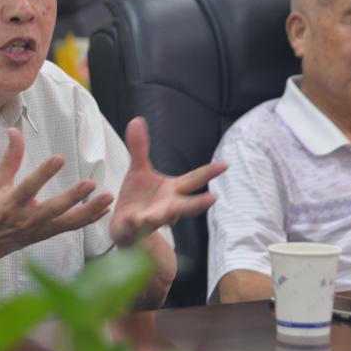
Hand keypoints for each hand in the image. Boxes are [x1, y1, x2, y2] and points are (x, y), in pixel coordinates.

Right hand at [0, 128, 114, 257]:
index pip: (29, 187)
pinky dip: (90, 219)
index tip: (59, 158)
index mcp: (11, 203)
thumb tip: (14, 131)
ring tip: (108, 197)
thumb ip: (9, 156)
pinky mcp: (49, 234)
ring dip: (90, 210)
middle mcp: (27, 218)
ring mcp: (40, 228)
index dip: (43, 173)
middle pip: (53, 208)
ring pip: (68, 221)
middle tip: (90, 183)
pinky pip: (72, 227)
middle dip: (72, 197)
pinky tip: (105, 208)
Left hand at [110, 117, 227, 246]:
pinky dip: (133, 223)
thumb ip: (139, 148)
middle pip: (185, 205)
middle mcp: (166, 207)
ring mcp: (150, 220)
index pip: (192, 180)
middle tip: (212, 198)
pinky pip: (133, 227)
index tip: (225, 164)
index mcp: (171, 192)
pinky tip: (131, 219)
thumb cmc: (138, 200)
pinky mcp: (132, 230)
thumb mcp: (138, 171)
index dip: (208, 173)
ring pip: (160, 218)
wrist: (124, 231)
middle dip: (197, 203)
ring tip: (171, 213)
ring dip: (166, 215)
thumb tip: (137, 119)